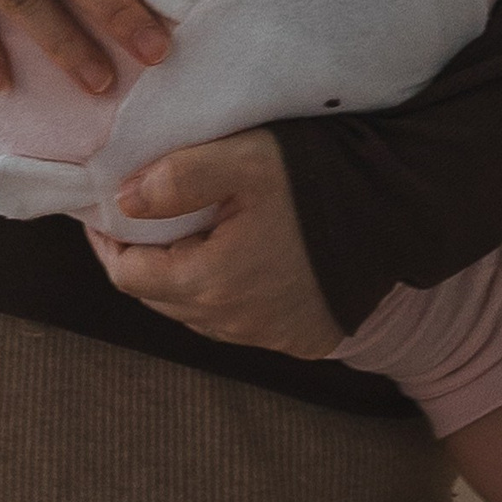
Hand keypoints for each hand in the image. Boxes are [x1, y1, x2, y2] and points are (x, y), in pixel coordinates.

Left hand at [80, 128, 346, 358]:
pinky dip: (226, 295)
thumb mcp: (243, 161)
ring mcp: (269, 338)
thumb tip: (122, 202)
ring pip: (199, 314)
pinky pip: (241, 323)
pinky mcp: (300, 340)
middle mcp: (234, 323)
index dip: (108, 242)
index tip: (104, 212)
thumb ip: (177, 178)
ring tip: (188, 234)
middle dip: (144, 259)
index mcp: (210, 282)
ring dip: (184, 280)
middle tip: (142, 218)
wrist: (398, 214)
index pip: (127, 275)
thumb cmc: (317, 182)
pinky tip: (237, 259)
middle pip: (160, 298)